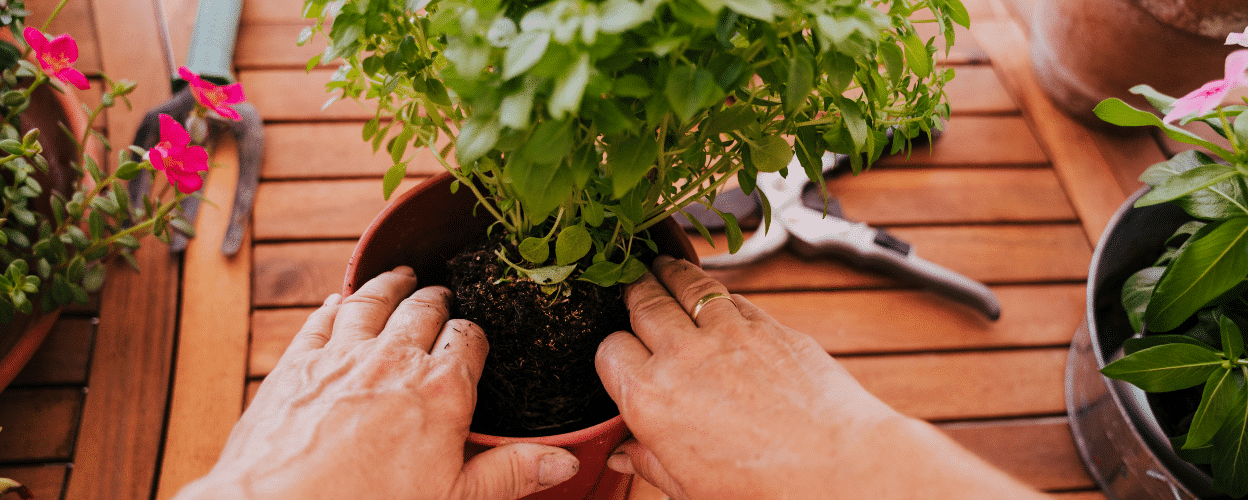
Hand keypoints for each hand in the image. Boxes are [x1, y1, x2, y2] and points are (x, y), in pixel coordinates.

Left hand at [174, 266, 578, 499]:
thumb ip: (510, 473)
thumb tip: (562, 459)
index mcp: (442, 390)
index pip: (469, 339)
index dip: (473, 334)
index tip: (472, 337)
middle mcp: (395, 359)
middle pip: (423, 310)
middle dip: (436, 300)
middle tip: (441, 297)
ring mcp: (342, 355)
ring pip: (373, 300)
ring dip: (390, 284)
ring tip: (401, 277)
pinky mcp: (296, 362)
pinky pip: (321, 318)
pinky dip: (334, 304)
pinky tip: (337, 302)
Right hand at [595, 256, 899, 498]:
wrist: (835, 472)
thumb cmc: (763, 489)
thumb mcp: (689, 488)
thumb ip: (649, 462)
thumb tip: (624, 454)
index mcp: (650, 400)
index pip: (610, 351)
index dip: (613, 352)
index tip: (622, 354)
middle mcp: (683, 357)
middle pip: (643, 304)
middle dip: (634, 292)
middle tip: (632, 285)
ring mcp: (727, 334)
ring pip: (686, 285)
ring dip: (670, 273)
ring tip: (663, 267)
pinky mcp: (768, 326)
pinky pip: (732, 298)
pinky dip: (717, 294)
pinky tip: (715, 296)